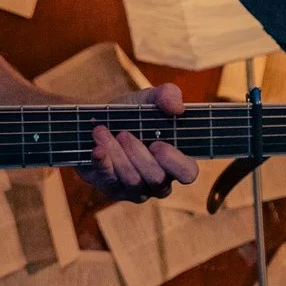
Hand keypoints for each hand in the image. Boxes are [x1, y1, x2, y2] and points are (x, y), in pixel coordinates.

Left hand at [79, 83, 197, 201]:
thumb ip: (168, 95)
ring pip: (132, 181)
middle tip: (124, 133)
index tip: (157, 143)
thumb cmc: (132, 114)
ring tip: (102, 132)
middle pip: (156, 178)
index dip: (174, 161)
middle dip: (138, 153)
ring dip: (117, 153)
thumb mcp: (150, 99)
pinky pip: (108, 181)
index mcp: (175, 162)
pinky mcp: (111, 188)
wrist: (98, 121)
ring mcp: (135, 189)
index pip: (188, 173)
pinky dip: (102, 163)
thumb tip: (176, 107)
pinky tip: (97, 148)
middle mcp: (159, 181)